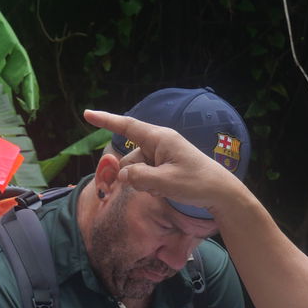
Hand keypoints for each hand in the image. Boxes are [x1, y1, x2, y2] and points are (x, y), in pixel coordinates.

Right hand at [82, 109, 240, 213]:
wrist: (220, 193)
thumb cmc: (196, 183)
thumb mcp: (165, 183)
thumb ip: (139, 178)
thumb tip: (121, 175)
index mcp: (160, 138)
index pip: (127, 126)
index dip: (106, 120)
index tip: (87, 114)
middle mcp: (159, 143)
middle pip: (129, 158)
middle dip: (128, 174)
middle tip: (144, 189)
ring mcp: (162, 155)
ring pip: (136, 169)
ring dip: (141, 183)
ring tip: (162, 191)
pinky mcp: (165, 166)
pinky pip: (145, 175)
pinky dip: (149, 185)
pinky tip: (164, 192)